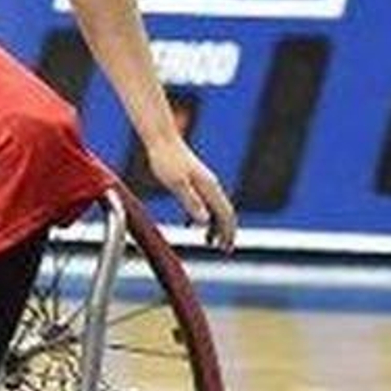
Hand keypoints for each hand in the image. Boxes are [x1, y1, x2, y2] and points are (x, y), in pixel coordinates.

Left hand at [145, 135, 237, 252]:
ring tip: (211, 242)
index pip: (225, 214)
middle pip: (226, 212)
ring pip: (217, 208)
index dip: (228, 233)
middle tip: (225, 250)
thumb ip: (191, 202)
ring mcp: (205, 182)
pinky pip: (207, 202)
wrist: (162, 140)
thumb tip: (205, 222)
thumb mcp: (176, 184)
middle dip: (227, 232)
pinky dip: (207, 216)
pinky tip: (195, 223)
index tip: (227, 249)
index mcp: (209, 187)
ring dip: (217, 226)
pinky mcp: (197, 180)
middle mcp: (211, 185)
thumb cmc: (166, 160)